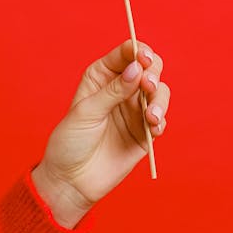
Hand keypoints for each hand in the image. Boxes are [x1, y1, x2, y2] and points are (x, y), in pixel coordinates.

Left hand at [31, 40, 169, 228]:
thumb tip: (137, 69)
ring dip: (160, 99)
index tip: (143, 58)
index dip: (138, 51)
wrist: (72, 180)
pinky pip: (161, 119)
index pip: (126, 53)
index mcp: (103, 75)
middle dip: (153, 73)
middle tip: (148, 86)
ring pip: (160, 91)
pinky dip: (161, 121)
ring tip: (152, 116)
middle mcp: (122, 88)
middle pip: (149, 67)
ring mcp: (135, 110)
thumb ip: (113, 90)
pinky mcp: (145, 132)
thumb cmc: (71, 142)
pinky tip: (152, 127)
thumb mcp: (87, 112)